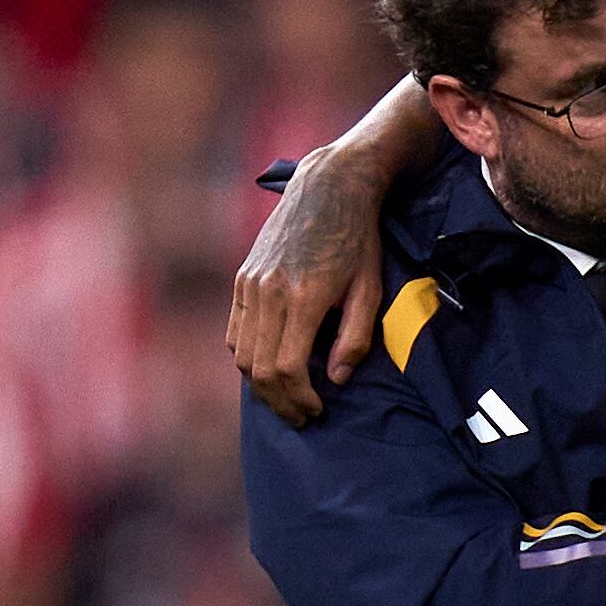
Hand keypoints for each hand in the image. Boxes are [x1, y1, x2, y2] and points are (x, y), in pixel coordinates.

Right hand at [228, 149, 395, 426]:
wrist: (328, 187)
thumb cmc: (357, 240)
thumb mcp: (370, 289)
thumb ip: (354, 338)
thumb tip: (335, 379)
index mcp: (303, 297)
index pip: (287, 368)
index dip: (300, 399)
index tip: (318, 411)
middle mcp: (269, 291)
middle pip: (259, 369)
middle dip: (280, 402)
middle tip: (302, 417)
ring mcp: (250, 284)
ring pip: (241, 355)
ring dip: (261, 386)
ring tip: (286, 399)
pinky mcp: (242, 278)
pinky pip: (235, 332)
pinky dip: (247, 357)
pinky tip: (270, 368)